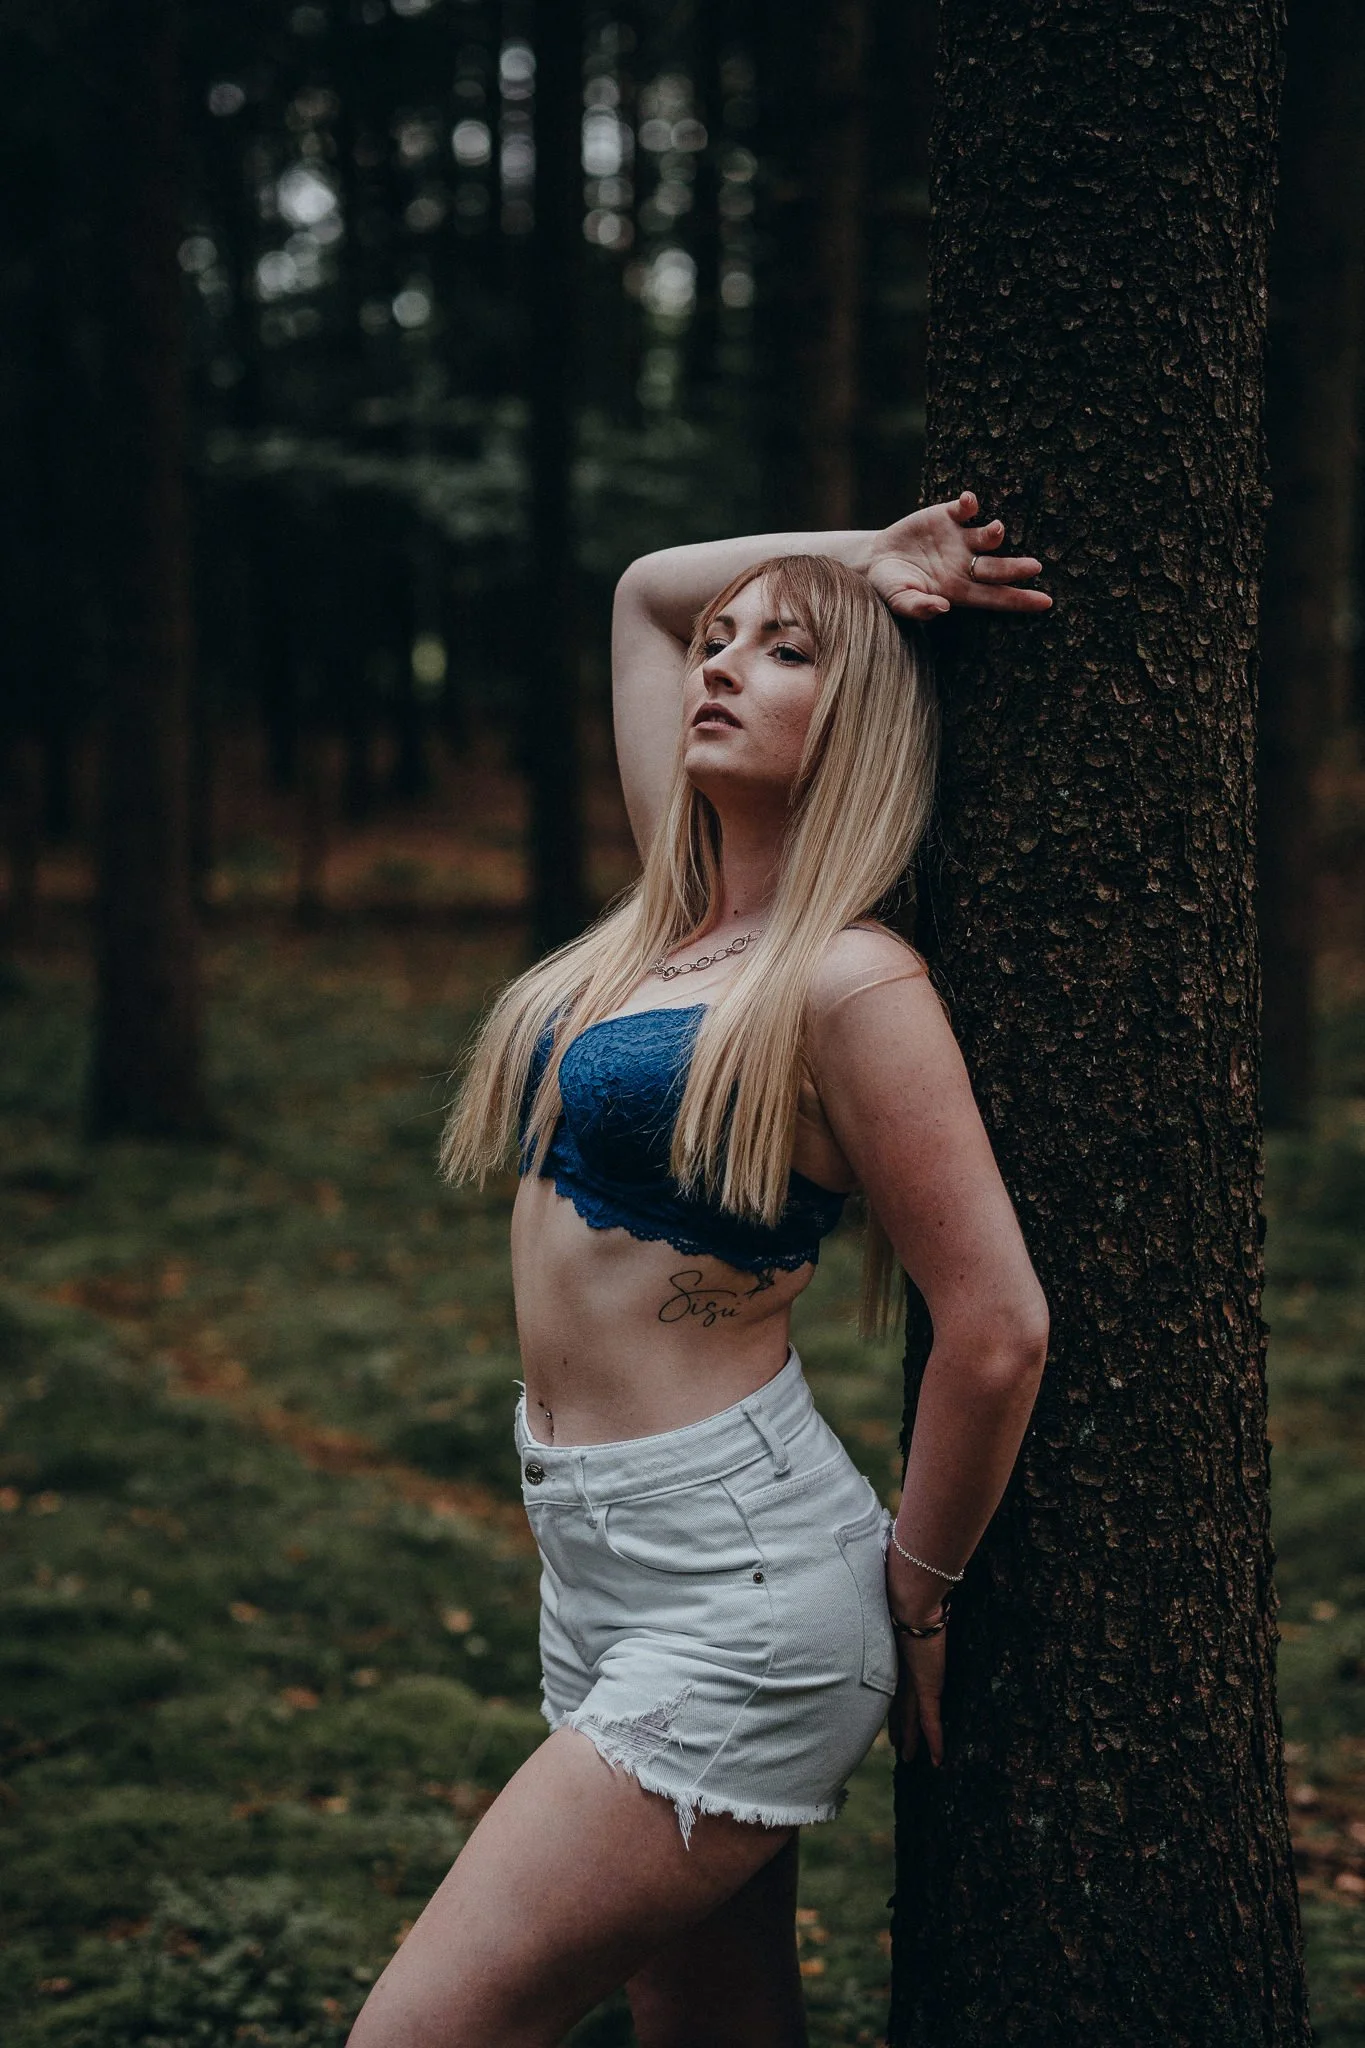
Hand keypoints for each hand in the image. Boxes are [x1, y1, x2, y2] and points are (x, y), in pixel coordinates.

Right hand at [867, 490, 1051, 622]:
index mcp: (959, 590)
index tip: (1046, 602)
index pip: (996, 596)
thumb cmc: (890, 586)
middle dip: (1015, 568)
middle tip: (1034, 566)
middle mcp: (965, 564)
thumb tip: (942, 608)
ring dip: (994, 533)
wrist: (875, 559)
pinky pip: (965, 508)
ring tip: (996, 530)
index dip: (1020, 599)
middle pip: (997, 568)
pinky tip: (969, 502)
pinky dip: (969, 503)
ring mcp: (959, 539)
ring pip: (986, 536)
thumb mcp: (899, 600)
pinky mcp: (947, 517)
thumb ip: (918, 607)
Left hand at [886, 1543, 949, 1765]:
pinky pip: (931, 1721)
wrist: (910, 1590)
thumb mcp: (904, 1584)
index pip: (892, 1675)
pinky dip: (935, 1741)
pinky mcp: (927, 1685)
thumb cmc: (907, 1580)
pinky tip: (937, 1761)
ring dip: (912, 1739)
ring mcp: (912, 1677)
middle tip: (895, 1742)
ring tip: (909, 1758)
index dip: (891, 1691)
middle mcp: (899, 1664)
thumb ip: (905, 1580)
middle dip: (896, 1722)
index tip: (890, 1702)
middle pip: (896, 1701)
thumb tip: (904, 1557)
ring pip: (910, 1717)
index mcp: (894, 1644)